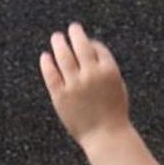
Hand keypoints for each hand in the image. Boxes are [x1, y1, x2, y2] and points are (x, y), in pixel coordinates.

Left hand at [40, 23, 129, 147]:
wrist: (105, 136)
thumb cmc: (113, 112)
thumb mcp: (117, 85)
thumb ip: (105, 68)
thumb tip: (91, 49)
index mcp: (109, 70)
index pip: (97, 48)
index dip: (91, 43)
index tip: (86, 42)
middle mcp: (92, 74)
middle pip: (81, 46)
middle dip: (75, 34)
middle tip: (72, 28)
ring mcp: (75, 84)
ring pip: (64, 56)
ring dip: (59, 43)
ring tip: (57, 37)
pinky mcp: (61, 96)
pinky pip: (51, 74)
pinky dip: (47, 63)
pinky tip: (45, 56)